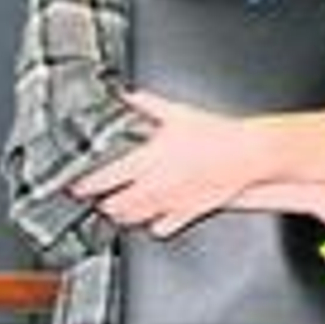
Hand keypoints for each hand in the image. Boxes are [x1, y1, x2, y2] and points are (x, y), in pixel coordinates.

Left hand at [69, 90, 264, 236]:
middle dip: (103, 202)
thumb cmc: (215, 134)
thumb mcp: (177, 112)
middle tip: (99, 198)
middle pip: (115, 205)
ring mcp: (169, 202)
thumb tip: (126, 95)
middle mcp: (154, 186)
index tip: (77, 186)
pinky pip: (161, 228)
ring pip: (134, 218)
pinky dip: (153, 225)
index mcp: (148, 160)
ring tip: (119, 209)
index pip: (105, 178)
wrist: (247, 154)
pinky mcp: (186, 213)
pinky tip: (153, 217)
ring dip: (123, 214)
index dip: (85, 185)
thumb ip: (146, 104)